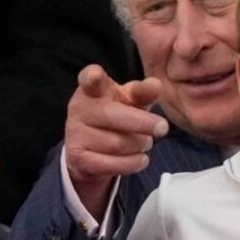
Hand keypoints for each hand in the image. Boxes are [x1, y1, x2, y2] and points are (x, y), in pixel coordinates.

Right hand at [65, 64, 169, 218]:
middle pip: (113, 115)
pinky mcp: (77, 157)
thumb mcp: (131, 100)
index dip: (92, 76)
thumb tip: (156, 85)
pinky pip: (111, 164)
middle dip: (143, 123)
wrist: (92, 147)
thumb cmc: (117, 114)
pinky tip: (141, 159)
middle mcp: (79, 108)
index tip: (95, 75)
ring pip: (116, 143)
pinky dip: (132, 163)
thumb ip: (143, 92)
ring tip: (145, 143)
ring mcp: (75, 133)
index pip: (89, 79)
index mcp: (93, 89)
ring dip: (139, 145)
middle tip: (163, 128)